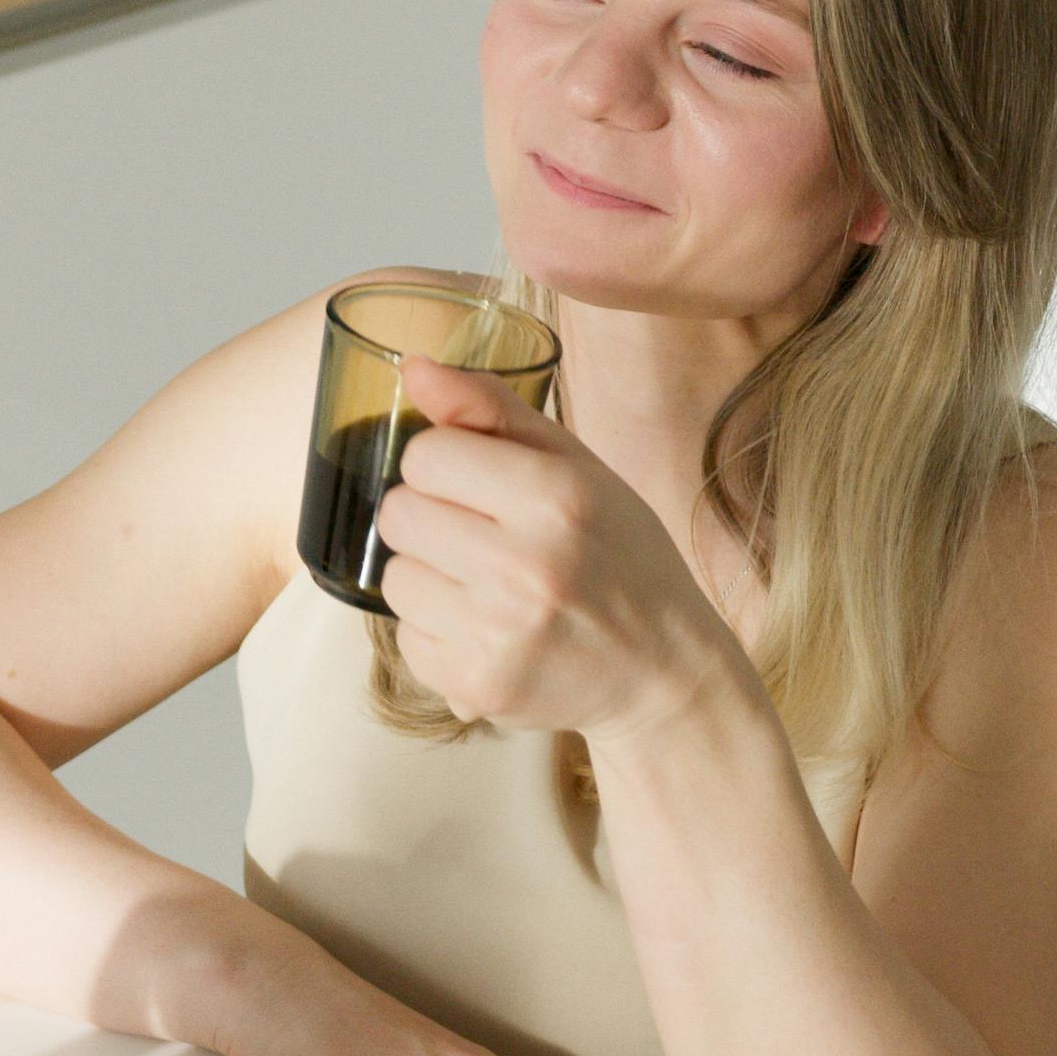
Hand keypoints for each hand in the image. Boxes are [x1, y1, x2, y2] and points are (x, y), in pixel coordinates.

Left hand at [374, 359, 732, 740]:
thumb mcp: (577, 469)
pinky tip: (489, 632)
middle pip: (399, 514)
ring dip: (430, 579)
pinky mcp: (478, 687)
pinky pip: (406, 639)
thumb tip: (412, 368)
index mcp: (556, 496)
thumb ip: (491, 410)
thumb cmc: (619, 558)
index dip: (447, 466)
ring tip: (488, 590)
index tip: (483, 488)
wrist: (662, 672)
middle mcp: (526, 565)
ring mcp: (499, 633)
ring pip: (393, 579)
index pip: (426, 454)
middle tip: (483, 540)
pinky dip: (437, 634)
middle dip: (431, 520)